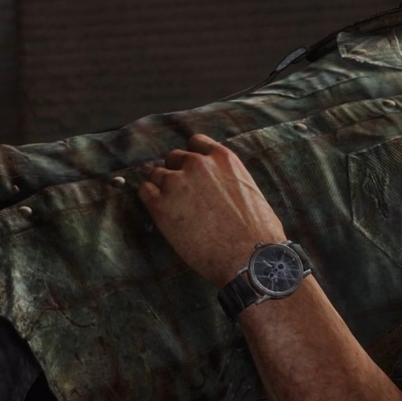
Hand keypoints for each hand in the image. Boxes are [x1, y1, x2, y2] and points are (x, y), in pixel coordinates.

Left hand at [138, 133, 285, 288]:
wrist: (247, 257)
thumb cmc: (257, 232)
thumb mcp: (249, 191)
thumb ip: (229, 180)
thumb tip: (221, 187)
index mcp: (223, 159)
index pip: (197, 142)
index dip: (192, 158)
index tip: (192, 169)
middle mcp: (198, 164)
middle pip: (174, 158)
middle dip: (177, 172)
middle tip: (182, 194)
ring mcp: (177, 183)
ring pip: (156, 174)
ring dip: (161, 187)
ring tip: (171, 206)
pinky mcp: (160, 205)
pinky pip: (144, 191)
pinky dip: (149, 198)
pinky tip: (159, 212)